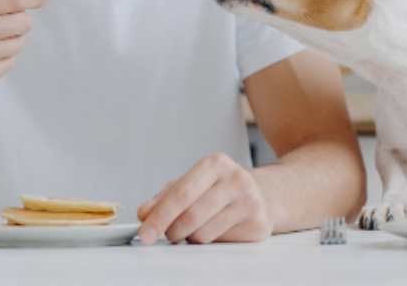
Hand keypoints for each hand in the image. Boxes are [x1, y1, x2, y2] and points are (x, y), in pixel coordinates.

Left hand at [136, 153, 272, 244]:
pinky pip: (219, 243)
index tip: (144, 234)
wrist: (262, 196)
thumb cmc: (219, 190)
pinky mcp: (258, 224)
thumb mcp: (191, 184)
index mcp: (215, 163)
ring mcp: (250, 201)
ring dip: (190, 237)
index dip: (159, 217)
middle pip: (190, 216)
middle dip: (172, 231)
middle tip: (168, 234)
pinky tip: (215, 230)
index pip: (180, 194)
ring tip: (196, 228)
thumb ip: (165, 198)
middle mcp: (236, 179)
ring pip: (203, 234)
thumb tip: (145, 213)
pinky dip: (209, 242)